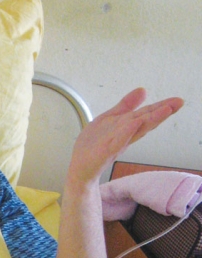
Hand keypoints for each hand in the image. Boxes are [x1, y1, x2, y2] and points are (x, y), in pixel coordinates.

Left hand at [69, 88, 183, 182]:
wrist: (81, 168)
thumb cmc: (95, 145)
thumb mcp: (110, 119)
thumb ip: (126, 106)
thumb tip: (143, 90)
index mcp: (126, 128)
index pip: (145, 116)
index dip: (160, 107)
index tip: (177, 100)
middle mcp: (124, 136)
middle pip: (145, 122)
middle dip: (161, 112)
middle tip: (178, 103)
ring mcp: (115, 144)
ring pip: (134, 130)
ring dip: (149, 119)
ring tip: (164, 110)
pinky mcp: (104, 152)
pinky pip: (117, 141)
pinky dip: (125, 132)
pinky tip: (134, 123)